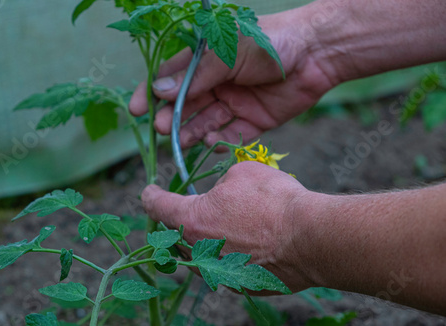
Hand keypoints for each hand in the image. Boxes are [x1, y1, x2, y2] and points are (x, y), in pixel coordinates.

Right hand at [129, 12, 336, 149]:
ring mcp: (235, 102)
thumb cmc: (269, 41)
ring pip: (206, 122)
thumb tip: (158, 90)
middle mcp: (217, 82)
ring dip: (192, 133)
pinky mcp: (254, 120)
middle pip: (187, 105)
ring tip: (180, 143)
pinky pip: (231, 134)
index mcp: (206, 60)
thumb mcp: (227, 52)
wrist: (317, 52)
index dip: (152, 93)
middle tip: (163, 129)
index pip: (171, 78)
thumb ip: (195, 75)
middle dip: (173, 117)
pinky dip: (219, 142)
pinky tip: (210, 145)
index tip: (137, 110)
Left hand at [142, 161, 316, 291]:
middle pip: (173, 235)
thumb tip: (220, 191)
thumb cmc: (274, 200)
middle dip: (175, 220)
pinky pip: (219, 267)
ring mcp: (217, 272)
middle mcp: (198, 251)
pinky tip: (239, 244)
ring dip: (198, 239)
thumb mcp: (241, 173)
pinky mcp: (238, 284)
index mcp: (191, 220)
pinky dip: (222, 254)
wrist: (309, 237)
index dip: (149, 196)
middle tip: (183, 208)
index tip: (148, 192)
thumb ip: (220, 182)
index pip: (157, 207)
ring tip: (213, 226)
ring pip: (196, 254)